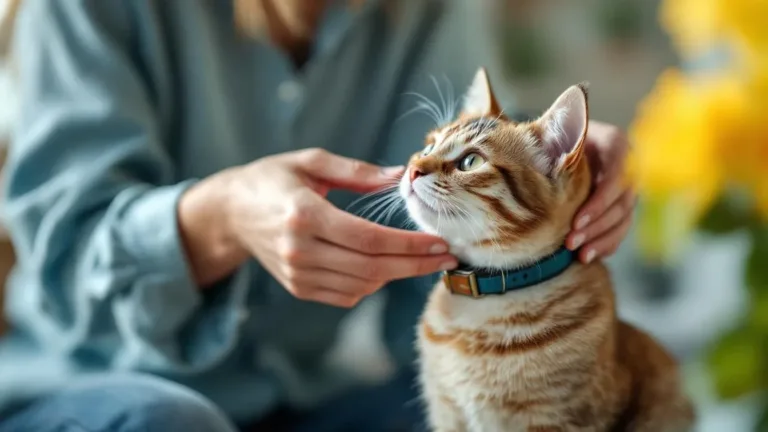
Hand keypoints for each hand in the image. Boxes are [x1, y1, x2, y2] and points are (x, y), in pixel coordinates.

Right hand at [180, 148, 455, 306]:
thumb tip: (400, 176)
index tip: (440, 241)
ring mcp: (297, 274)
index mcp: (303, 214)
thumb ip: (357, 171)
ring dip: (397, 274)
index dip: (409, 245)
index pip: (369, 239)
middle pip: (371, 268)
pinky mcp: (298, 288)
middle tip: (447, 257)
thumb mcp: (311, 162)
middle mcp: (299, 250)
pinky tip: (387, 267)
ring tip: (422, 259)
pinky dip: (372, 284)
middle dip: (415, 265)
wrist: (232, 212)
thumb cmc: (271, 180)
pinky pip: (347, 295)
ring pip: (362, 285)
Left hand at [566, 121, 635, 262]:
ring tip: (578, 253)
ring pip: (622, 218)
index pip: (618, 172)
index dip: (600, 198)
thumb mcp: (556, 127)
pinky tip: (588, 256)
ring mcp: (626, 191)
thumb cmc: (552, 137)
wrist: (552, 152)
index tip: (577, 218)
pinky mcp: (620, 209)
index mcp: (616, 143)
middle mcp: (627, 167)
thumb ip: (564, 120)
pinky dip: (605, 244)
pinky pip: (620, 230)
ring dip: (601, 237)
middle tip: (572, 240)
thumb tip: (573, 95)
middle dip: (596, 223)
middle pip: (621, 200)